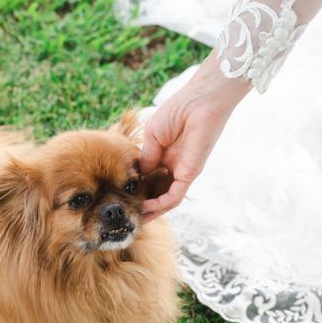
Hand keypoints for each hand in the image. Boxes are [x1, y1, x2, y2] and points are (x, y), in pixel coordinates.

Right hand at [141, 52, 250, 221]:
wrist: (199, 103)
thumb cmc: (177, 111)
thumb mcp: (152, 136)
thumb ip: (145, 157)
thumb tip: (137, 178)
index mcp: (164, 155)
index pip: (149, 179)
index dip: (137, 190)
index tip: (123, 198)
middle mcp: (174, 166)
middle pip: (157, 192)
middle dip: (144, 206)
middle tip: (129, 217)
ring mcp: (182, 172)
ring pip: (166, 199)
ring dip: (152, 211)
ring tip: (136, 219)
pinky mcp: (190, 174)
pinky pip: (175, 196)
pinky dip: (160, 204)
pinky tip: (146, 208)